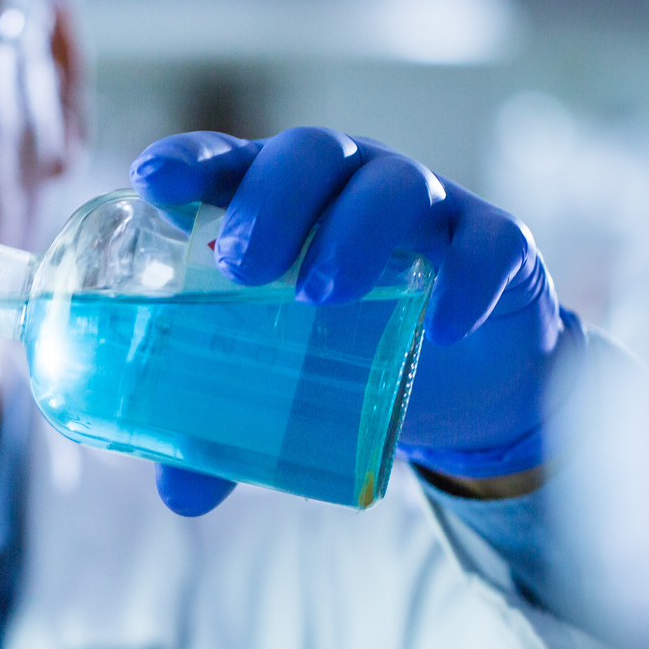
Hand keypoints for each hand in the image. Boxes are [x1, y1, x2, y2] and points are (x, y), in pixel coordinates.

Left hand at [131, 128, 580, 516]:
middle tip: (243, 266)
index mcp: (280, 204)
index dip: (190, 162)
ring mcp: (426, 208)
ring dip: (354, 233)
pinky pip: (486, 243)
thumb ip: (224, 436)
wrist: (469, 379)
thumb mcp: (283, 392)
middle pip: (311, 154)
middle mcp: (349, 186)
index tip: (153, 183)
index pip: (228, 160)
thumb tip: (177, 495)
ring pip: (394, 186)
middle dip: (271, 200)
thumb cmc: (350, 354)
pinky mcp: (494, 242)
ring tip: (321, 296)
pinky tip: (441, 330)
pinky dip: (465, 281)